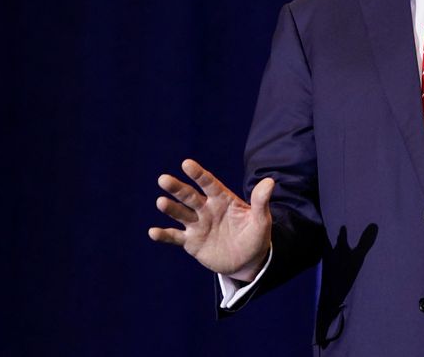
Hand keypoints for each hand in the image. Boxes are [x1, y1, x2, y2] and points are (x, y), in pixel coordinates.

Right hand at [148, 159, 272, 280]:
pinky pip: (175, 237)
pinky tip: (152, 232)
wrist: (248, 261)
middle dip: (177, 188)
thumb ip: (261, 201)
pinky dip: (164, 235)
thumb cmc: (255, 236)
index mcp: (222, 199)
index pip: (209, 183)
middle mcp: (207, 209)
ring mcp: (198, 225)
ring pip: (180, 213)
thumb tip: (270, 181)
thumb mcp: (261, 220)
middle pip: (189, 196)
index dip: (198, 174)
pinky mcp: (191, 242)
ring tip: (161, 202)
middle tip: (163, 179)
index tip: (186, 163)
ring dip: (170, 208)